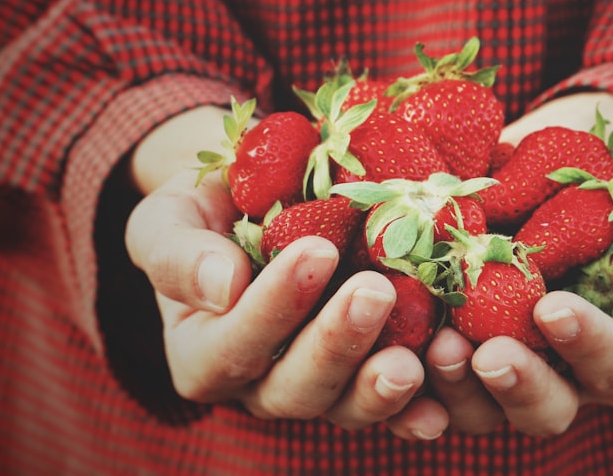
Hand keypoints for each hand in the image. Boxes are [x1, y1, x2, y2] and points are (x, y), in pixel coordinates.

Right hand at [124, 107, 449, 438]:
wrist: (257, 203)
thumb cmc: (206, 210)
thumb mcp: (169, 219)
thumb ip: (177, 254)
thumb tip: (221, 286)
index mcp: (203, 352)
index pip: (232, 345)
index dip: (273, 307)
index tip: (316, 250)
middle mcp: (260, 383)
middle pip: (296, 388)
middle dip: (337, 343)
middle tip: (376, 291)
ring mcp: (319, 385)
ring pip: (347, 406)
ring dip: (381, 386)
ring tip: (414, 358)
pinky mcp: (365, 376)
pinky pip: (393, 407)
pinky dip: (419, 408)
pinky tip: (443, 405)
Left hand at [423, 92, 612, 435]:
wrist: (556, 183)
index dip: (587, 344)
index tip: (553, 307)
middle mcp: (560, 378)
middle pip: (545, 410)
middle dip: (518, 384)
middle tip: (490, 351)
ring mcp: (499, 372)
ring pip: (480, 411)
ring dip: (457, 386)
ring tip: (438, 344)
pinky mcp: (448, 355)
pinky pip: (425, 388)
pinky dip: (409, 381)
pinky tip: (391, 356)